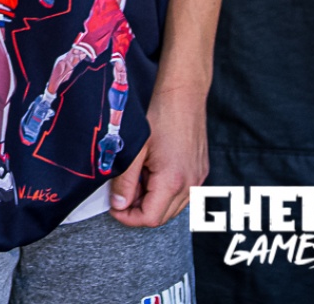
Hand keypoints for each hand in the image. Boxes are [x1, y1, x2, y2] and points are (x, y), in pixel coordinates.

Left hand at [112, 81, 208, 225]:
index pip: (150, 218)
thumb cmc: (158, 116)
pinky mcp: (200, 171)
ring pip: (173, 207)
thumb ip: (125, 181)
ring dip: (151, 201)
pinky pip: (182, 194)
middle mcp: (191, 185)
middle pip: (162, 216)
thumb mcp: (134, 150)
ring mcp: (198, 179)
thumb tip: (118, 205)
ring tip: (134, 180)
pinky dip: (164, 191)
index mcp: (173, 182)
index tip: (113, 206)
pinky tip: (150, 173)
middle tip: (119, 193)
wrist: (183, 95)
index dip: (127, 217)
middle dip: (138, 210)